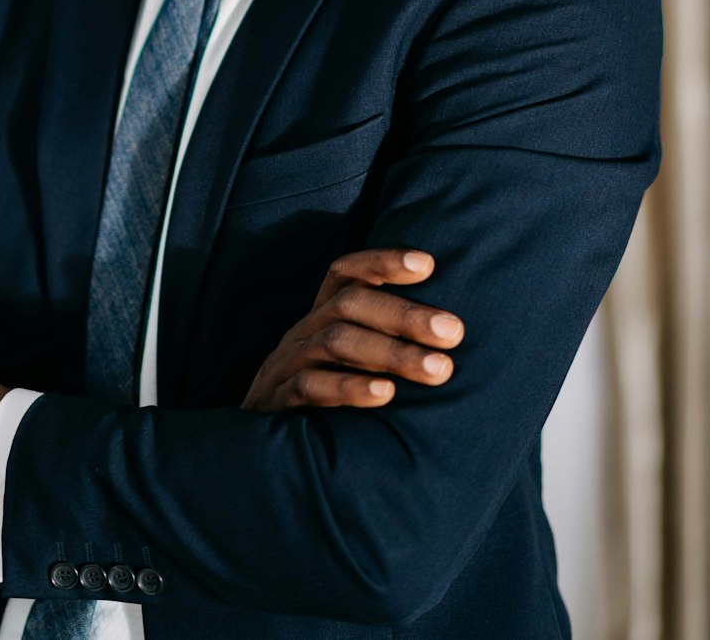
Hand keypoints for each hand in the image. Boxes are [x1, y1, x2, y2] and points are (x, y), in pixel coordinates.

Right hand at [241, 248, 463, 411]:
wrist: (255, 447)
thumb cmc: (322, 396)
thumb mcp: (345, 360)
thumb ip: (382, 341)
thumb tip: (452, 332)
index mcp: (321, 315)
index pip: (346, 273)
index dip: (382, 262)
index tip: (428, 264)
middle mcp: (304, 331)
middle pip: (349, 305)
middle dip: (405, 315)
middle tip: (454, 332)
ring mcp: (288, 364)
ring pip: (337, 342)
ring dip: (392, 353)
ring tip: (438, 369)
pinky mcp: (279, 401)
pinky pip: (311, 387)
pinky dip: (350, 388)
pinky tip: (387, 394)